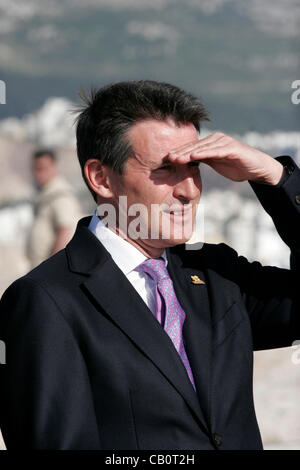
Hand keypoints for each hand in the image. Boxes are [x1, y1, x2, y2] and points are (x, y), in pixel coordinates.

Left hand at [168, 132, 283, 184]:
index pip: (192, 148)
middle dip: (180, 152)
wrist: (256, 168)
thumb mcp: (216, 163)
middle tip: (167, 157)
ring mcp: (224, 142)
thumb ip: (204, 160)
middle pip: (194, 146)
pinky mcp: (232, 148)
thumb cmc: (235, 165)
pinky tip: (194, 156)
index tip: (165, 158)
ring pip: (202, 148)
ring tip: (176, 158)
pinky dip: (204, 153)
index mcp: (211, 142)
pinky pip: (215, 150)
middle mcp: (216, 139)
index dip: (179, 152)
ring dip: (188, 153)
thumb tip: (187, 162)